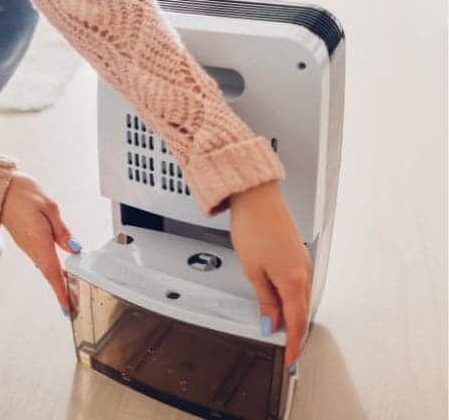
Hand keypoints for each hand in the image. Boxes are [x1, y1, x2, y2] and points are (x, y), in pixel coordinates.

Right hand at [1, 171, 76, 311]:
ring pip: (45, 268)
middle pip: (50, 274)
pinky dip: (51, 269)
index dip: (61, 290)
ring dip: (57, 281)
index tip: (67, 306)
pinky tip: (59, 271)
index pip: (53, 272)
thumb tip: (74, 248)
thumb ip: (62, 230)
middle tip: (72, 305)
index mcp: (39, 240)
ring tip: (70, 292)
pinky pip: (41, 259)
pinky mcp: (26, 241)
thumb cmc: (22, 193)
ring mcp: (27, 245)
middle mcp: (32, 247)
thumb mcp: (50, 207)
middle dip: (61, 290)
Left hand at [230, 181, 312, 367]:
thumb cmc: (253, 227)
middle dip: (295, 335)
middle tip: (288, 352)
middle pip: (301, 312)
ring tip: (284, 333)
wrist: (257, 197)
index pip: (296, 323)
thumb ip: (265, 301)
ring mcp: (302, 262)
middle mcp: (303, 272)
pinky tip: (284, 304)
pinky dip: (293, 300)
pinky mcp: (298, 255)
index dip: (293, 345)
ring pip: (301, 299)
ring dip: (294, 317)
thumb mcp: (253, 271)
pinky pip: (300, 286)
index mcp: (293, 280)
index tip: (290, 360)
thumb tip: (271, 324)